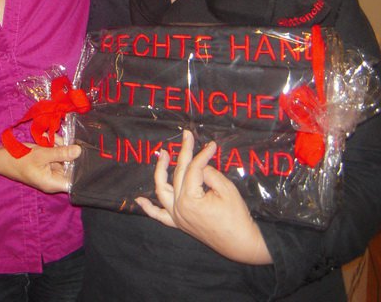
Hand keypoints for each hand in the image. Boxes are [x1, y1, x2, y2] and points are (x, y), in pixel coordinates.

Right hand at [5, 143, 80, 193]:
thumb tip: (79, 151)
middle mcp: (55, 179)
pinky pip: (57, 155)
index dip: (83, 170)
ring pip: (64, 158)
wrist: (3, 157)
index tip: (86, 155)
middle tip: (63, 140)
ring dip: (60, 146)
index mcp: (54, 183)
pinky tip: (47, 139)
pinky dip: (54, 146)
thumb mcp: (42, 154)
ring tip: (51, 138)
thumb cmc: (20, 159)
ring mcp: (51, 171)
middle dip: (69, 152)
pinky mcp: (48, 164)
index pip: (76, 182)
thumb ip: (61, 153)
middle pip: (71, 167)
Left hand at [135, 130, 271, 264]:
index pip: (193, 169)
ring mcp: (177, 217)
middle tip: (187, 136)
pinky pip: (159, 216)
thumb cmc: (237, 217)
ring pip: (162, 191)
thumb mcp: (227, 189)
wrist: (242, 244)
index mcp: (190, 199)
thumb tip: (200, 165)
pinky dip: (148, 208)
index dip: (202, 154)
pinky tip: (138, 200)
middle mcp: (178, 208)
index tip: (211, 145)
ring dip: (160, 172)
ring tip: (163, 154)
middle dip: (183, 153)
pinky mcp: (179, 224)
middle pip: (178, 175)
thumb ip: (209, 173)